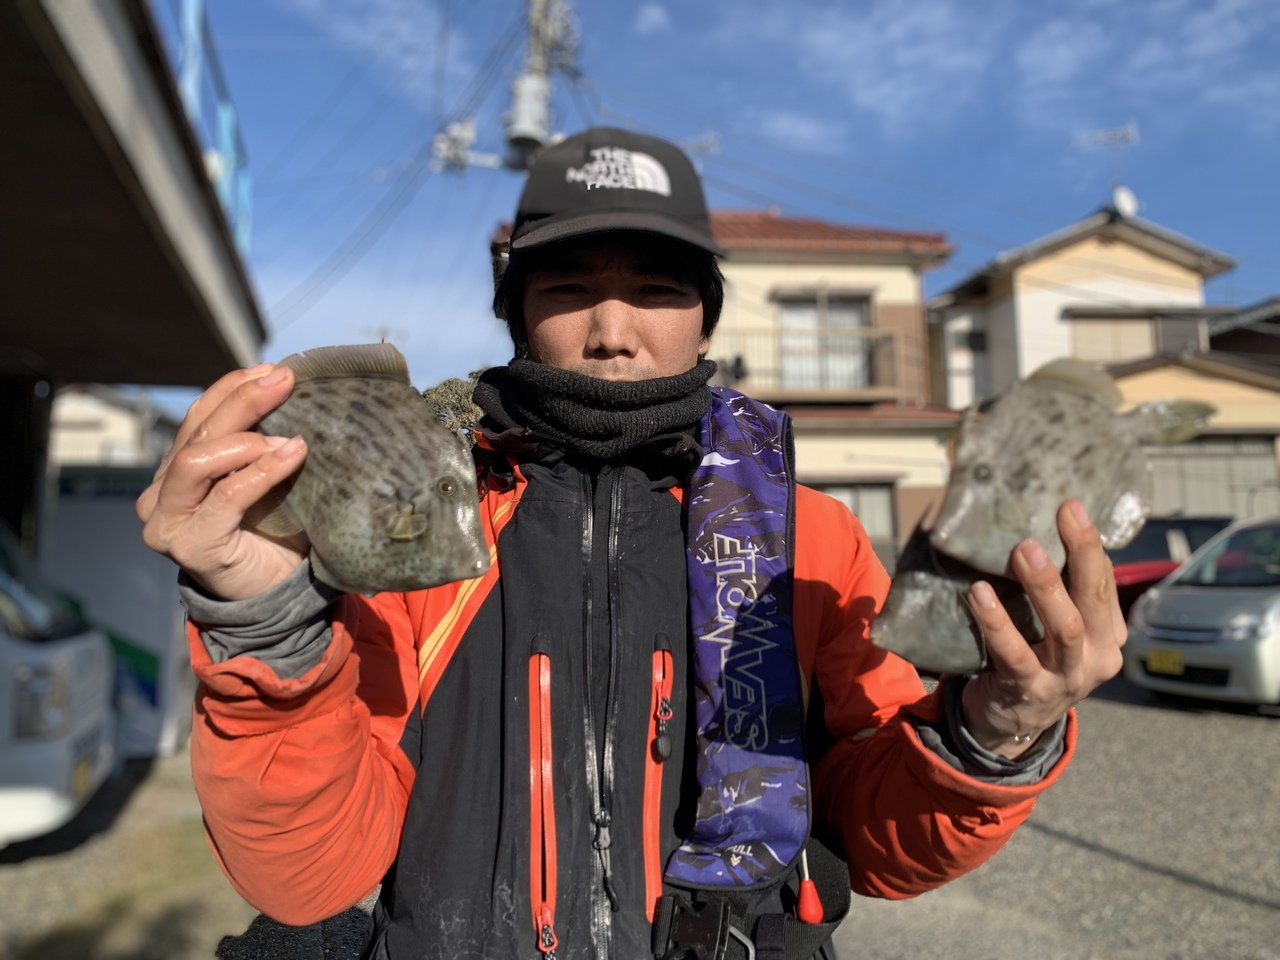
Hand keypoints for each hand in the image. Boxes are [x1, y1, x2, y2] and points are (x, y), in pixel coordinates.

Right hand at [137, 363, 310, 600]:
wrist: (276, 596)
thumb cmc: (274, 534)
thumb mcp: (266, 479)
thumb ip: (261, 444)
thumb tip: (289, 388)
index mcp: (177, 471)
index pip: (198, 417)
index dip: (232, 388)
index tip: (273, 370)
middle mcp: (162, 493)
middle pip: (197, 432)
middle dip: (241, 400)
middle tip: (284, 380)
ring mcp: (168, 521)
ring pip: (196, 459)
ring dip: (246, 439)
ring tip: (291, 436)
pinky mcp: (189, 546)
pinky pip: (226, 496)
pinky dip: (262, 471)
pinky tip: (293, 454)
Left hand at [961, 499, 1125, 758]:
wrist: (1011, 723)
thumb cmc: (1032, 657)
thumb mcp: (1054, 626)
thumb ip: (1056, 590)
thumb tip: (1032, 528)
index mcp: (1107, 633)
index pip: (1104, 581)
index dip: (1090, 544)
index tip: (1072, 505)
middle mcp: (1096, 655)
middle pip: (1094, 598)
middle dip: (1082, 552)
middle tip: (1064, 513)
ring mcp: (1066, 678)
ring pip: (1064, 627)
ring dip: (1045, 585)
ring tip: (1022, 549)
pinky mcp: (1029, 691)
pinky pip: (1014, 653)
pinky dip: (996, 622)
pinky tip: (978, 594)